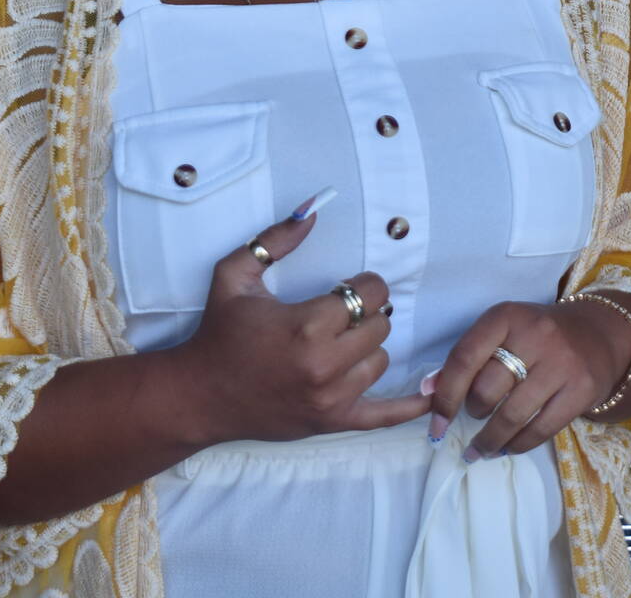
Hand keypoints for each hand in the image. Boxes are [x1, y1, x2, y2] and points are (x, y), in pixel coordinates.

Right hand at [171, 202, 428, 446]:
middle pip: (380, 326)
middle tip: (341, 314)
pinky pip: (384, 416)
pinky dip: (409, 408)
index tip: (347, 286)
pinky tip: (432, 398)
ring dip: (368, 348)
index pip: (369, 294)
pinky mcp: (332, 422)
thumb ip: (275, 240)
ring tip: (340, 344)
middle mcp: (324, 364)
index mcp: (305, 326)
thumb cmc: (218, 333)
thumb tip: (313, 208)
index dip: (363, 285)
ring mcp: (331, 398)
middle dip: (365, 314)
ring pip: (382, 361)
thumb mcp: (235, 276)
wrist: (198, 395)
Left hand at [425, 299, 630, 460]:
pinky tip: (507, 448)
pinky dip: (518, 445)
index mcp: (506, 316)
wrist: (598, 334)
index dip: (445, 396)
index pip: (465, 358)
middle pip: (487, 389)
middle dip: (473, 412)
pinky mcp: (582, 389)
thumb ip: (466, 359)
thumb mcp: (502, 332)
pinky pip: (541, 429)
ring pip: (512, 415)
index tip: (436, 424)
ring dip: (490, 440)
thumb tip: (427, 392)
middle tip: (474, 417)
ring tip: (481, 449)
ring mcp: (562, 363)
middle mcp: (535, 335)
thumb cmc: (537, 336)